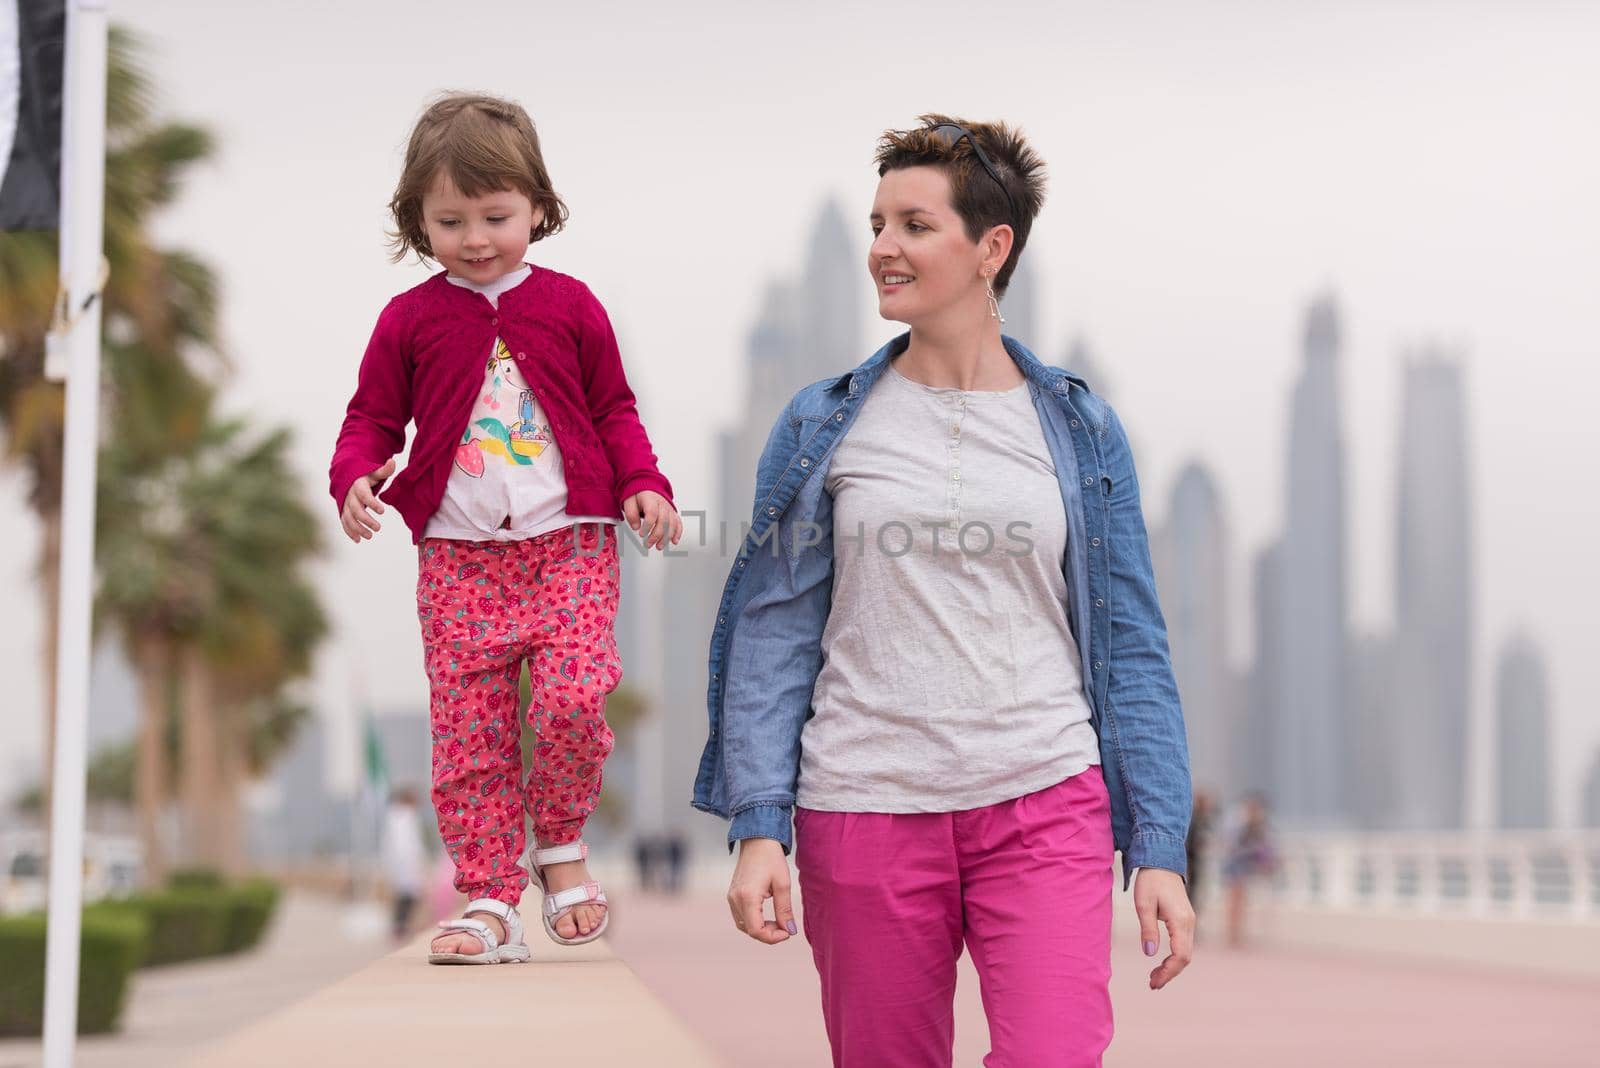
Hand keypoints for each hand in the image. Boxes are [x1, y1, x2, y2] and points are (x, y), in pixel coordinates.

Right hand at [340, 459, 394, 542]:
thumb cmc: (365, 476)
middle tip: (378, 528)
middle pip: (355, 510)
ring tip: (370, 536)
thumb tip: (392, 462)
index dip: (371, 502)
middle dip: (366, 520)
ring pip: (349, 518)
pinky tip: (358, 540)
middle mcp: (349, 495)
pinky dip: (349, 532)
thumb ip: (384, 470)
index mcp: (358, 485)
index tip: (382, 511)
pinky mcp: (343, 512)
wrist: (347, 478)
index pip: (363, 494)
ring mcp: (345, 504)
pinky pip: (344, 522)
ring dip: (358, 528)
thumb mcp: (374, 472)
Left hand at [622, 490, 682, 550]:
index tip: (641, 534)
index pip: (652, 513)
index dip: (647, 525)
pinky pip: (678, 523)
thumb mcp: (629, 502)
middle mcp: (662, 504)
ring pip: (672, 524)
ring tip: (659, 546)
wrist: (647, 489)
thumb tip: (636, 527)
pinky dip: (678, 533)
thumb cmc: (638, 496)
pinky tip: (674, 541)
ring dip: (666, 537)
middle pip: (663, 520)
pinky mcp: (673, 514)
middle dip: (656, 535)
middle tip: (648, 544)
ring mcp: (669, 509)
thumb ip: (631, 514)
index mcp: (650, 499)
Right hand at [726, 837, 796, 944]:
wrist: (757, 840)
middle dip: (768, 934)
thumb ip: (785, 910)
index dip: (772, 937)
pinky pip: (740, 916)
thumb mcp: (783, 884)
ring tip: (777, 922)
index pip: (756, 930)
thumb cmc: (771, 858)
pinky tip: (766, 916)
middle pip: (749, 930)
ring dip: (760, 929)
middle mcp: (735, 899)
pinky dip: (753, 921)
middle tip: (785, 927)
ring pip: (743, 925)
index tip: (787, 932)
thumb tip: (790, 931)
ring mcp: (731, 897)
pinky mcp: (732, 895)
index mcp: (748, 896)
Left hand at [1134, 867, 1194, 989]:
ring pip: (1186, 952)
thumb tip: (1149, 954)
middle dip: (1170, 973)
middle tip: (1152, 984)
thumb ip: (1147, 929)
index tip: (1153, 981)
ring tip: (1154, 978)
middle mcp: (1189, 923)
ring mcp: (1189, 921)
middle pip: (1185, 957)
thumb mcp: (1143, 904)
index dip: (1168, 972)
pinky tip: (1161, 964)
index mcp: (1181, 920)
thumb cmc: (1150, 880)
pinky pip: (1183, 944)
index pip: (1181, 955)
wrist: (1161, 861)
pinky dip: (1174, 957)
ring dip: (1172, 967)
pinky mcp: (1185, 920)